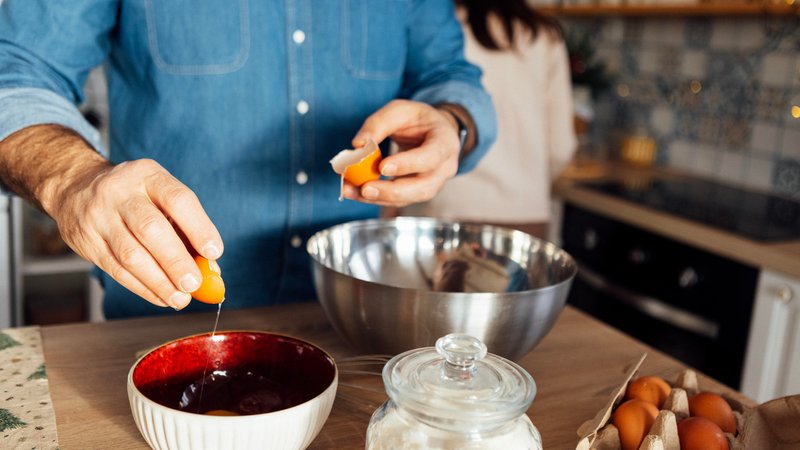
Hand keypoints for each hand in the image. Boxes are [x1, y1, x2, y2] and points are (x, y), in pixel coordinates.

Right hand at [50, 158, 223, 309]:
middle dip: (175, 260)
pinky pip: (116, 270)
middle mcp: (120, 192)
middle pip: (150, 229)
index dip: (199, 227)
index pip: (178, 199)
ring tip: (181, 298)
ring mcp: (98, 216)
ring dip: (159, 282)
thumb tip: (211, 269)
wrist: (76, 188)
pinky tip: (161, 297)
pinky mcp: (86, 242)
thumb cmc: (136, 197)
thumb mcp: (160, 198)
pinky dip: (142, 287)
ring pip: (130, 254)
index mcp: (148, 175)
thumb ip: (188, 230)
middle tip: (194, 284)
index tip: (214, 252)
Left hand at [344, 100, 461, 206]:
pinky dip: (375, 197)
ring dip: (379, 198)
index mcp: (445, 143)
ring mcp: (433, 184)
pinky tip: (355, 191)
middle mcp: (444, 168)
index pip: (431, 157)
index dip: (408, 164)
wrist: (432, 131)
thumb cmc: (418, 119)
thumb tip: (358, 144)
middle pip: (423, 188)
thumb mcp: (400, 110)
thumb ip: (379, 123)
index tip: (382, 167)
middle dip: (392, 191)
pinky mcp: (416, 192)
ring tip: (352, 190)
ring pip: (409, 199)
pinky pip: (398, 199)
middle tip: (365, 188)